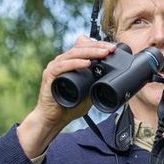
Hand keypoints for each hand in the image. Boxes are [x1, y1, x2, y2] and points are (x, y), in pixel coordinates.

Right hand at [18, 35, 116, 157]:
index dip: (98, 45)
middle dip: (97, 47)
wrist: (54, 118)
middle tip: (111, 49)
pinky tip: (87, 63)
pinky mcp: (49, 75)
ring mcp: (55, 67)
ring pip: (73, 54)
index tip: (113, 48)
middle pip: (80, 47)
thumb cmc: (69, 105)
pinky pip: (63, 66)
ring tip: (103, 54)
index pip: (85, 47)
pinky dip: (76, 64)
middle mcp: (62, 61)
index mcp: (71, 63)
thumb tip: (114, 77)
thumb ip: (97, 82)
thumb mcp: (89, 91)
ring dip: (90, 52)